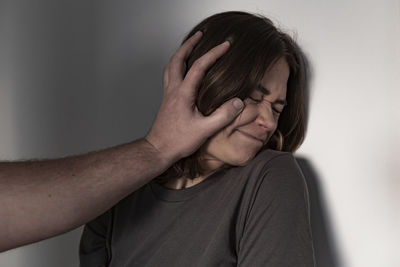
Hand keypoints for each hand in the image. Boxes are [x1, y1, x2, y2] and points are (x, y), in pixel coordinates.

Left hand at [145, 31, 243, 162]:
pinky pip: (169, 75)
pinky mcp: (166, 100)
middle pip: (178, 58)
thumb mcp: (204, 130)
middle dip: (190, 44)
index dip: (214, 53)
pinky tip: (181, 69)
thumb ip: (223, 116)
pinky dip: (175, 65)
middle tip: (200, 34)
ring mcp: (168, 94)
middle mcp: (173, 90)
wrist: (158, 149)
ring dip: (180, 53)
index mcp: (183, 93)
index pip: (200, 66)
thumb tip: (238, 102)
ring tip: (190, 46)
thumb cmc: (178, 141)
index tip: (226, 45)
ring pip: (170, 65)